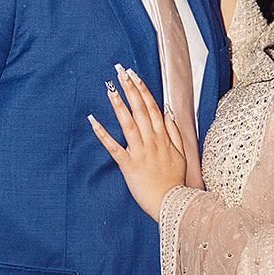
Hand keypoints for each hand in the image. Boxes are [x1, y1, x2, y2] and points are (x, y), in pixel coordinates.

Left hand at [88, 65, 186, 220]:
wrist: (171, 202)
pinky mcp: (128, 164)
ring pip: (128, 123)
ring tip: (110, 88)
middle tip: (120, 71)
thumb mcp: (180, 153)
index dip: (142, 89)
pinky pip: (113, 147)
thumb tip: (168, 111)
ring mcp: (140, 152)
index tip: (134, 75)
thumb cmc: (174, 180)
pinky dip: (102, 133)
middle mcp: (151, 141)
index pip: (152, 107)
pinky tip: (93, 120)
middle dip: (130, 88)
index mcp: (163, 137)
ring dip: (119, 105)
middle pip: (140, 109)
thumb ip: (174, 132)